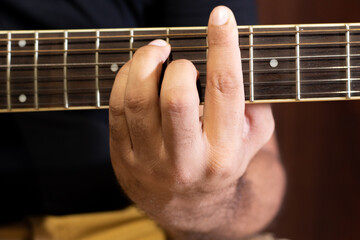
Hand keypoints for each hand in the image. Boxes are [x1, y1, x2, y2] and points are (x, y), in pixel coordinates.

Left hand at [109, 6, 274, 233]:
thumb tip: (241, 65)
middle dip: (178, 65)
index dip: (223, 47)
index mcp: (224, 152)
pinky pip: (116, 108)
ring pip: (138, 100)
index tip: (220, 16)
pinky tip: (136, 71)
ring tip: (156, 52)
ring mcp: (151, 160)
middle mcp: (187, 159)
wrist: (186, 205)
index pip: (225, 90)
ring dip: (144, 63)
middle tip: (178, 57)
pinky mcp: (124, 157)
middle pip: (176, 98)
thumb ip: (256, 107)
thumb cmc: (219, 164)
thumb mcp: (250, 142)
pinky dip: (124, 78)